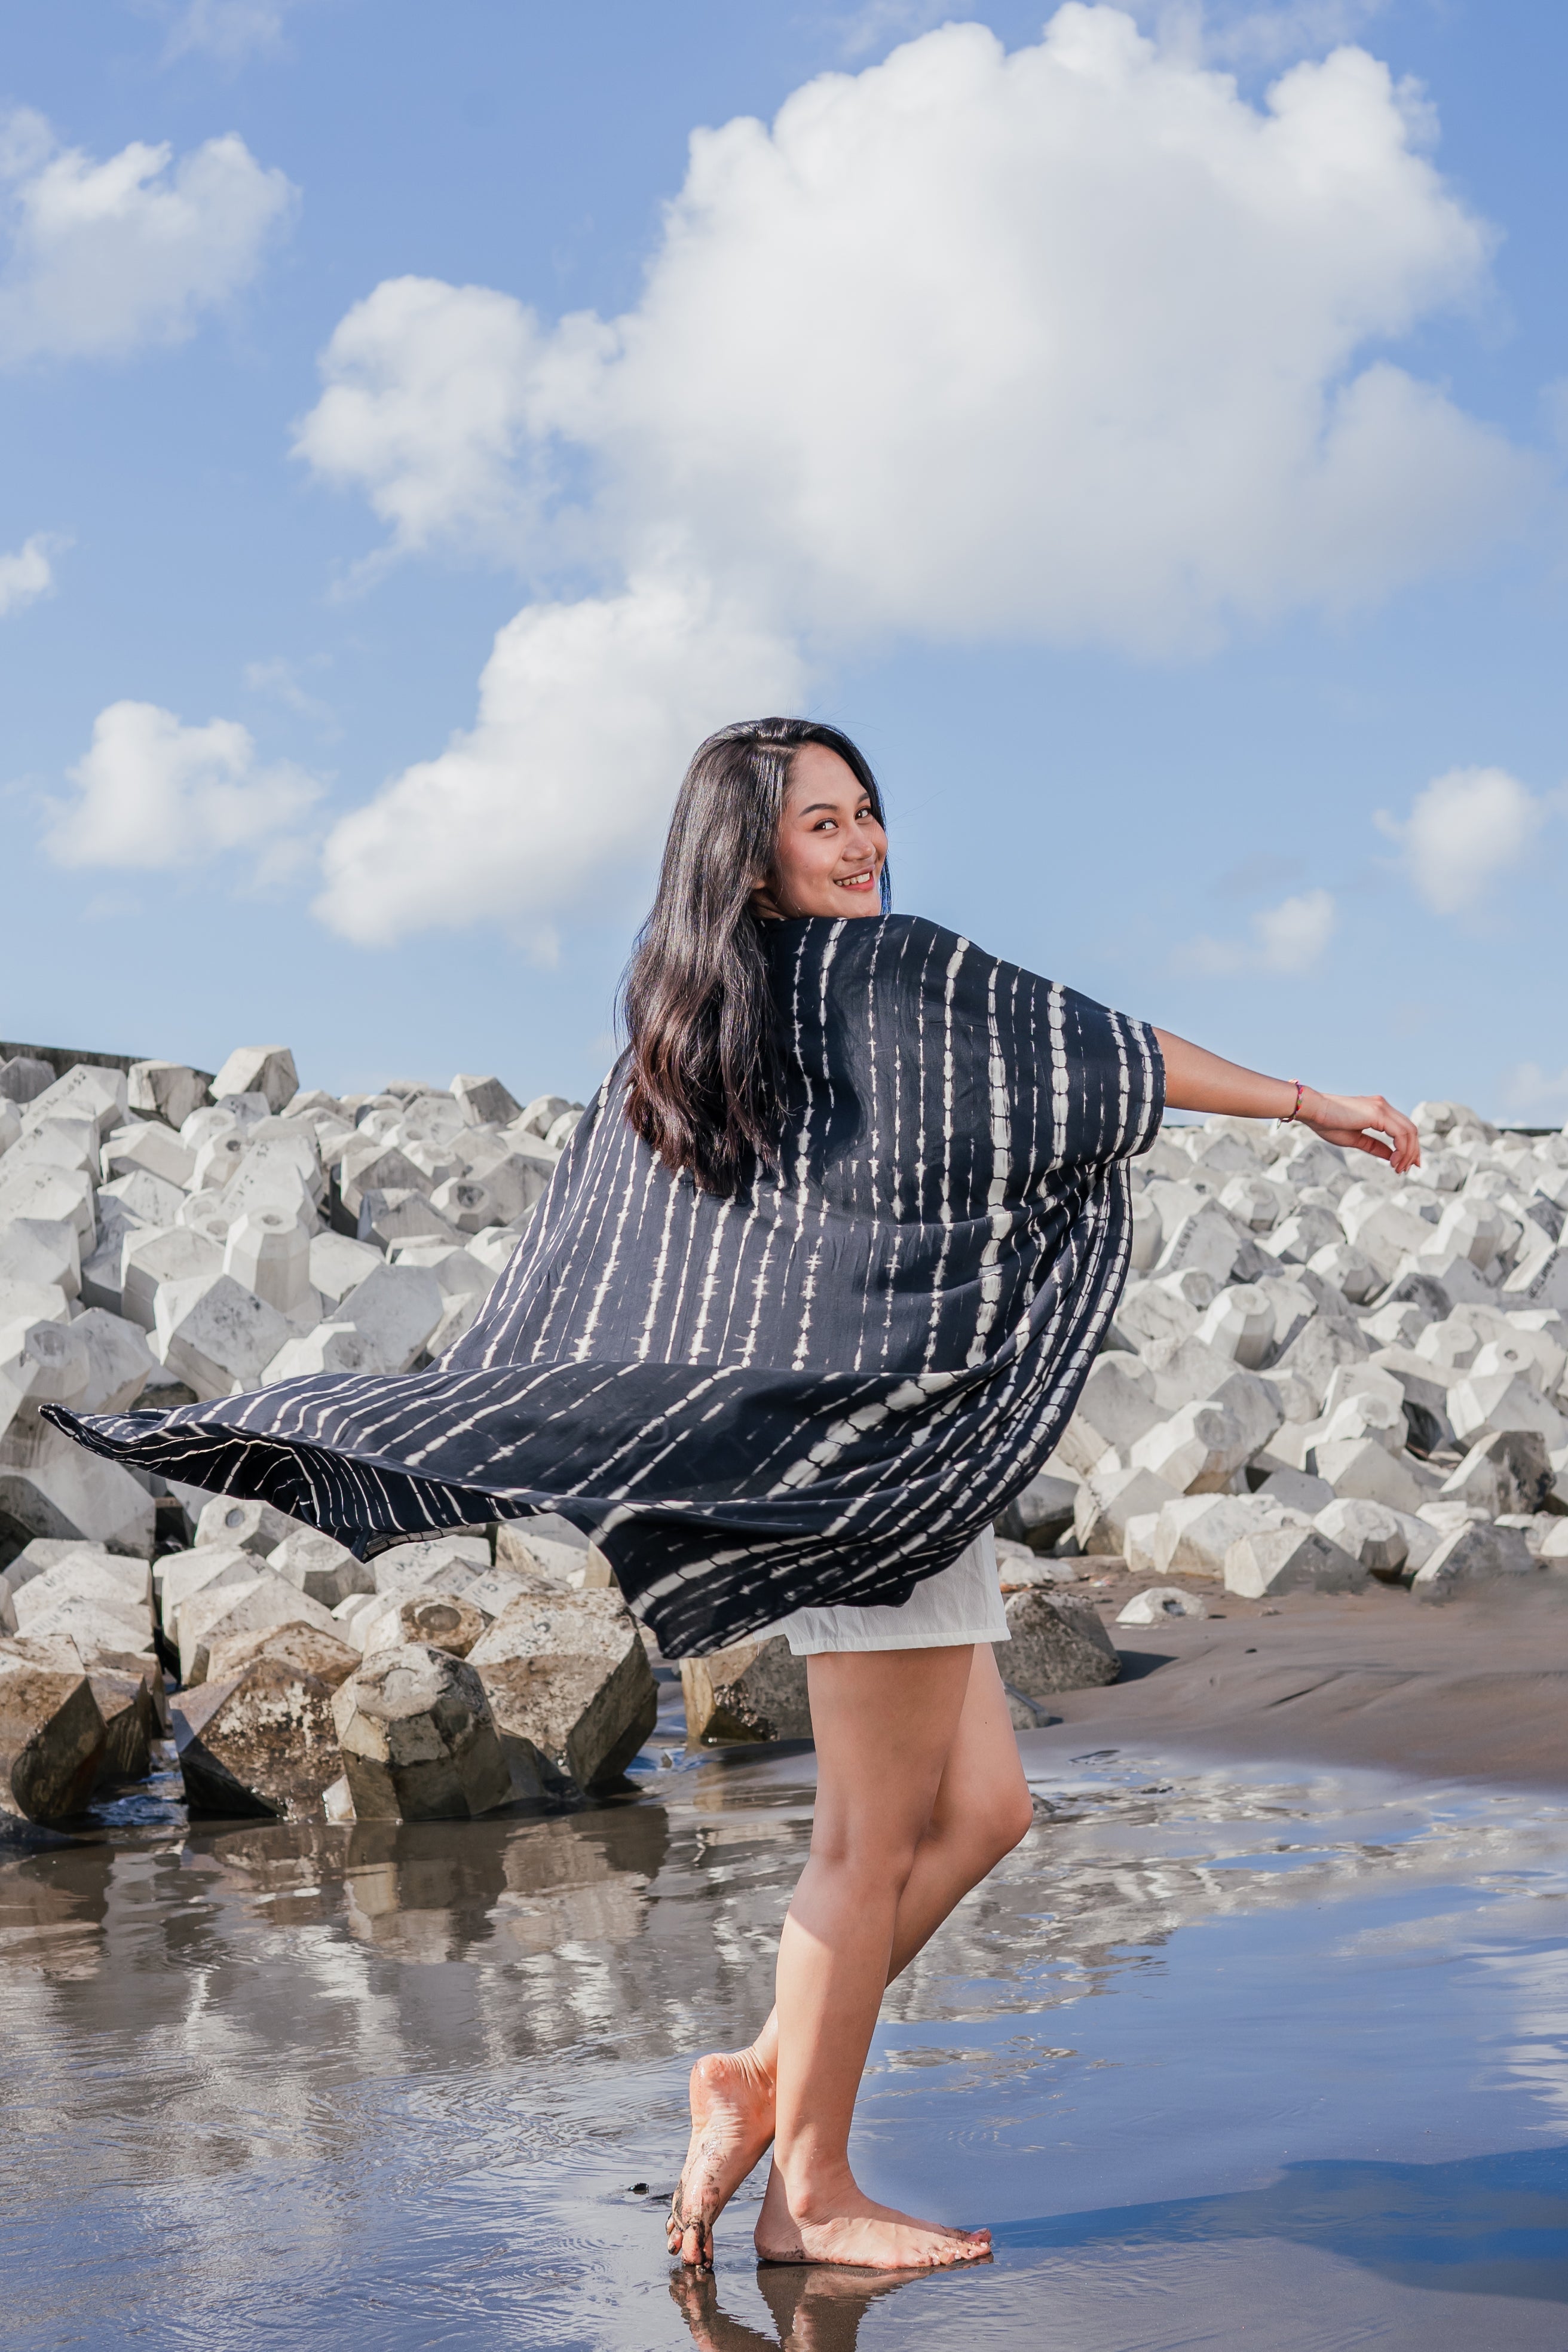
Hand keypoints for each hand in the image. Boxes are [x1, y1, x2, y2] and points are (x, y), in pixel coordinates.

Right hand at [1299, 1090, 1420, 1173]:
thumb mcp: (1355, 1139)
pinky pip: (1400, 1133)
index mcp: (1378, 1110)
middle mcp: (1383, 1106)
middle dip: (1413, 1151)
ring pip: (1409, 1132)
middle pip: (1411, 1130)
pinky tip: (1393, 1161)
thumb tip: (1391, 1156)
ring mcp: (1382, 1107)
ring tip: (1399, 1169)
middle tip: (1408, 1169)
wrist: (1314, 1110)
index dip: (1409, 1147)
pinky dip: (1402, 1149)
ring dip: (1408, 1153)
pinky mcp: (1378, 1113)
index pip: (1403, 1128)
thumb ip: (1375, 1146)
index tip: (1407, 1163)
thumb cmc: (1327, 1123)